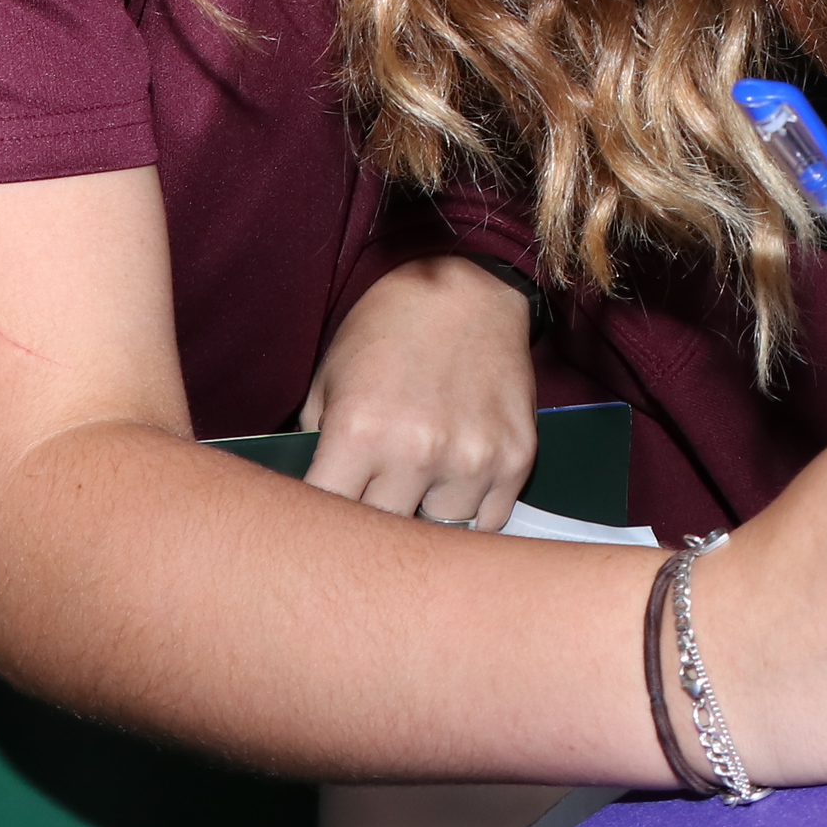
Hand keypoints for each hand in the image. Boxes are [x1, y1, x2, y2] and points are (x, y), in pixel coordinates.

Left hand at [299, 255, 537, 529]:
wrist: (468, 290)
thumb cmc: (389, 331)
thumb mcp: (329, 380)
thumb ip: (316, 448)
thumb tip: (311, 506)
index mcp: (359, 430)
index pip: (328, 517)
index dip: (323, 524)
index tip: (324, 521)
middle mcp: (417, 450)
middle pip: (384, 536)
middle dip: (373, 517)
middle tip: (373, 494)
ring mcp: (472, 458)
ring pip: (438, 532)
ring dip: (425, 513)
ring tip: (420, 475)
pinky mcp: (516, 458)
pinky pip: (488, 521)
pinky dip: (470, 510)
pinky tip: (455, 478)